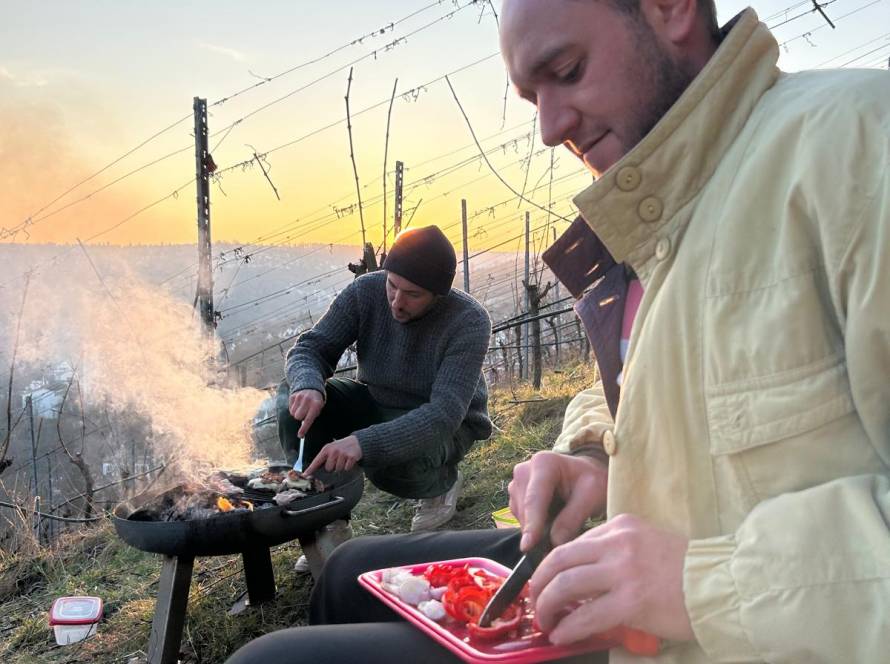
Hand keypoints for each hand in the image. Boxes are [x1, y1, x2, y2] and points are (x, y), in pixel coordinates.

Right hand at [288, 389, 323, 436]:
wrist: (311, 387)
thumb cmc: (316, 402)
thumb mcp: (319, 408)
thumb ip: (313, 416)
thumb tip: (303, 427)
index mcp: (316, 405)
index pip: (309, 419)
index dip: (304, 428)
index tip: (300, 436)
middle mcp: (307, 400)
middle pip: (298, 417)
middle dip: (301, 417)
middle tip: (305, 413)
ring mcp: (299, 397)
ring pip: (293, 413)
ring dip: (296, 413)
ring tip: (302, 408)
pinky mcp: (293, 396)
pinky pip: (290, 408)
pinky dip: (293, 408)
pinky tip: (299, 404)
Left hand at [304, 435, 362, 473]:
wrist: (356, 442)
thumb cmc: (342, 447)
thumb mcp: (331, 448)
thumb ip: (324, 457)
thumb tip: (316, 468)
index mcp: (327, 449)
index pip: (317, 461)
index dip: (310, 469)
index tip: (305, 475)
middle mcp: (333, 451)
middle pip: (329, 468)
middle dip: (333, 466)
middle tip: (337, 460)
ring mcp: (342, 454)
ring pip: (338, 469)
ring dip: (341, 467)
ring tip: (343, 459)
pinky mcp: (350, 457)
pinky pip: (346, 469)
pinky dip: (348, 466)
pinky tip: (348, 460)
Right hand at [508, 451, 606, 551]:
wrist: (586, 473)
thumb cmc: (592, 481)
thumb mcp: (592, 496)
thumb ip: (572, 518)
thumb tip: (554, 542)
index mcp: (543, 463)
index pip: (534, 499)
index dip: (531, 524)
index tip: (527, 546)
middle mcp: (524, 471)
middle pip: (525, 511)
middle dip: (538, 532)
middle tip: (561, 545)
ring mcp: (517, 484)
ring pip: (521, 518)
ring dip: (538, 530)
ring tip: (562, 525)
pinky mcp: (515, 497)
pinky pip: (522, 520)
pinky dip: (536, 527)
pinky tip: (553, 521)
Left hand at [530, 513, 693, 644]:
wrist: (721, 585)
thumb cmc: (685, 569)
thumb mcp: (645, 543)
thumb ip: (614, 552)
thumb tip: (581, 577)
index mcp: (620, 526)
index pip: (572, 544)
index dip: (552, 567)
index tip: (546, 583)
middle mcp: (617, 543)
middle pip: (558, 560)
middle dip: (540, 584)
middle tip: (537, 602)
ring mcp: (623, 572)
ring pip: (565, 585)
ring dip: (547, 606)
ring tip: (545, 621)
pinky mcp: (630, 601)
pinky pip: (585, 616)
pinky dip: (567, 627)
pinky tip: (561, 635)